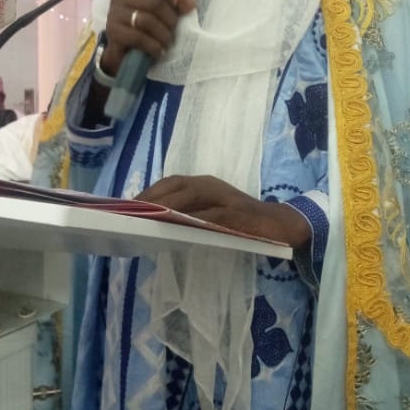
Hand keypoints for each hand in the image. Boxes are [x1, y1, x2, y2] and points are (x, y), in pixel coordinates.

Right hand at [99, 0, 195, 78]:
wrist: (122, 53)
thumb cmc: (143, 28)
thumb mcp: (159, 13)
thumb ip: (174, 4)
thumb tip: (190, 2)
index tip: (178, 5)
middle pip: (154, 2)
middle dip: (170, 18)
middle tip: (174, 30)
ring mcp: (114, 14)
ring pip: (147, 20)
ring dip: (163, 34)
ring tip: (167, 42)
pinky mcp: (113, 32)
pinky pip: (138, 37)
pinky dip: (153, 46)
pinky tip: (159, 51)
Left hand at [137, 174, 309, 248]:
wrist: (281, 224)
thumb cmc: (243, 221)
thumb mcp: (213, 213)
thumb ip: (191, 214)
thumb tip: (158, 224)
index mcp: (205, 183)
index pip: (172, 181)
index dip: (150, 190)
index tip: (129, 204)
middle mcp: (212, 185)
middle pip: (176, 185)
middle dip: (152, 197)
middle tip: (131, 213)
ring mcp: (224, 198)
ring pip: (189, 196)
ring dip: (166, 206)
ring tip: (146, 219)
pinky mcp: (235, 213)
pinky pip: (209, 214)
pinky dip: (191, 219)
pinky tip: (176, 227)